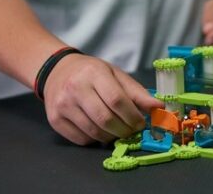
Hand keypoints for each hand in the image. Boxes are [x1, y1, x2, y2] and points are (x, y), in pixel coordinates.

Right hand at [43, 54, 161, 144]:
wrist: (58, 72)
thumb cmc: (91, 73)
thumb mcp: (116, 74)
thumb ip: (137, 92)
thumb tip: (158, 108)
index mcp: (94, 73)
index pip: (117, 100)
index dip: (132, 116)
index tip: (141, 123)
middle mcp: (75, 89)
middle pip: (105, 119)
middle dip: (124, 130)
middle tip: (132, 130)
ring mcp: (62, 105)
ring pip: (94, 132)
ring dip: (112, 137)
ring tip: (118, 130)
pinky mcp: (55, 120)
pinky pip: (81, 139)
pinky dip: (96, 140)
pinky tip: (100, 131)